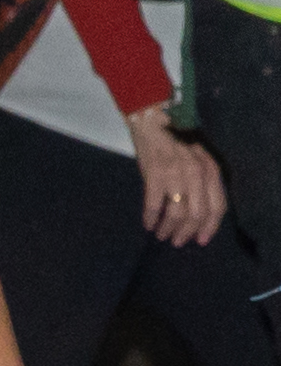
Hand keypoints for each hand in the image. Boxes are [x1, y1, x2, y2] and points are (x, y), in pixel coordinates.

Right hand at [128, 109, 224, 246]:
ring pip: (176, 213)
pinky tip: (147, 224)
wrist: (151, 123)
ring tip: (161, 235)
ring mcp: (176, 174)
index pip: (217, 207)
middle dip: (187, 232)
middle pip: (197, 214)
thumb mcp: (196, 162)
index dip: (209, 227)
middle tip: (177, 241)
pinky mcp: (154, 175)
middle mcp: (197, 174)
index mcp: (210, 171)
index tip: (200, 240)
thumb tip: (196, 214)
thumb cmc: (174, 144)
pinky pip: (154, 204)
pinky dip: (150, 218)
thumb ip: (200, 184)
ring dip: (168, 229)